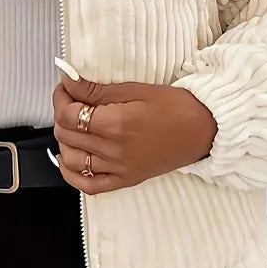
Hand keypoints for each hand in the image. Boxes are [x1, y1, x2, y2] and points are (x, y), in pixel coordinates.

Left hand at [52, 71, 216, 194]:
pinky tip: (68, 158)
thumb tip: (69, 82)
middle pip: (67, 134)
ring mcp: (119, 169)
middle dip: (62, 113)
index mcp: (117, 125)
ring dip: (65, 139)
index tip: (66, 87)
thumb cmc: (177, 107)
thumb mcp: (135, 89)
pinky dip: (71, 173)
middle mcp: (115, 151)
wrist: (205, 129)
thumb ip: (97, 90)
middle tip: (70, 99)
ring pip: (71, 158)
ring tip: (73, 124)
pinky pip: (88, 185)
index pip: (69, 115)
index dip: (61, 98)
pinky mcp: (126, 180)